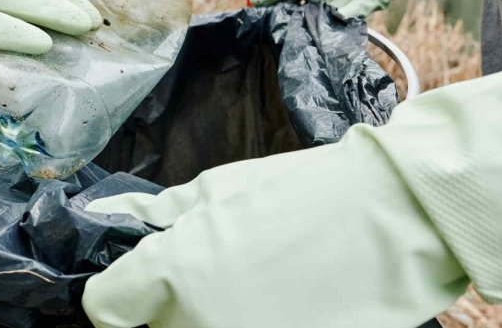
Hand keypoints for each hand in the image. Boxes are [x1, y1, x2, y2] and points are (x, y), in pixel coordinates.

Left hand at [81, 63, 501, 327]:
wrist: (397, 222)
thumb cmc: (309, 191)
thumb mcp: (223, 187)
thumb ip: (159, 214)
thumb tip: (117, 219)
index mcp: (173, 275)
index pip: (104, 307)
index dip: (117, 290)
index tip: (135, 280)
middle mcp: (196, 325)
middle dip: (167, 305)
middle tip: (214, 271)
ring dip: (210, 316)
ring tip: (256, 282)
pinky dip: (252, 321)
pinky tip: (281, 298)